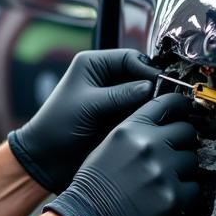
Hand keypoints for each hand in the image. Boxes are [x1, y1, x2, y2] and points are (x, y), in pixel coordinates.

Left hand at [8, 49, 157, 192]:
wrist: (47, 158)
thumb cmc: (57, 125)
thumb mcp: (88, 105)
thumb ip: (120, 95)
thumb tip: (149, 87)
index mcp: (93, 64)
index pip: (129, 58)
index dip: (146, 69)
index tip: (162, 83)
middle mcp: (105, 78)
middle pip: (139, 75)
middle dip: (153, 86)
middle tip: (168, 99)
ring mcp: (113, 98)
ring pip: (143, 95)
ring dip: (152, 103)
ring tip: (164, 113)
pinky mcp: (118, 117)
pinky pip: (139, 112)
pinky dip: (147, 116)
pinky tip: (156, 123)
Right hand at [43, 92, 200, 215]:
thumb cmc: (95, 186)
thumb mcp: (109, 145)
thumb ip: (137, 132)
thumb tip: (164, 125)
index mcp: (131, 130)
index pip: (167, 103)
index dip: (181, 106)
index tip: (186, 110)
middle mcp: (149, 146)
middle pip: (187, 131)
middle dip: (183, 142)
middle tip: (174, 153)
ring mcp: (163, 172)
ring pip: (192, 160)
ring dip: (183, 169)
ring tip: (164, 180)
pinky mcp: (173, 198)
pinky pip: (193, 188)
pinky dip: (183, 193)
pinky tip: (165, 197)